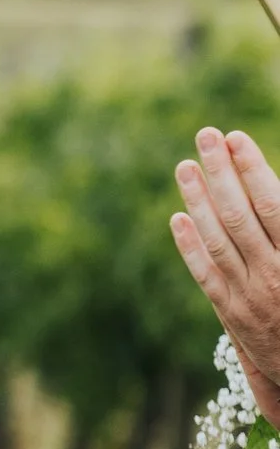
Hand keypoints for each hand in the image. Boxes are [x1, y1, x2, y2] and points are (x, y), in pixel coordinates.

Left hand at [173, 128, 279, 419]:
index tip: (236, 138)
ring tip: (185, 166)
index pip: (273, 205)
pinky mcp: (231, 313)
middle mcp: (273, 275)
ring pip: (217, 240)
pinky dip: (189, 245)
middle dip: (221, 172)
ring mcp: (248, 295)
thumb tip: (273, 194)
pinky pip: (205, 274)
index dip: (252, 169)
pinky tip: (178, 217)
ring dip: (198, 200)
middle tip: (205, 135)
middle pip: (239, 215)